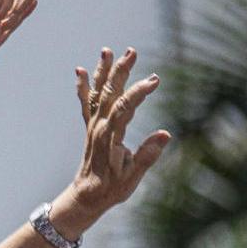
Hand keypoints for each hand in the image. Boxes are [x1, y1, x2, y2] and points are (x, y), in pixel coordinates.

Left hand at [51, 48, 170, 236]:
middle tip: (131, 51)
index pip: (124, 109)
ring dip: (103, 72)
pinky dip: (83, 87)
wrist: (85, 197)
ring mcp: (93, 126)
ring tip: (106, 51)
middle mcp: (99, 128)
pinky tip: (81, 71)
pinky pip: (86, 104)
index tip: (154, 80)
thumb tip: (165, 134)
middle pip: (110, 94)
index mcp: (110, 138)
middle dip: (121, 72)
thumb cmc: (111, 189)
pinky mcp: (90, 128)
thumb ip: (147, 156)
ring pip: (98, 94)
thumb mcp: (132, 177)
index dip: (138, 93)